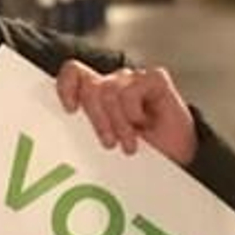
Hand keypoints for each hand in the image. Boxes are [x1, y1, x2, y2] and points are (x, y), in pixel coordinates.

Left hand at [56, 60, 195, 166]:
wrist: (177, 161)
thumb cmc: (139, 154)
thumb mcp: (103, 143)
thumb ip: (83, 129)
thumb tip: (57, 128)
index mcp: (96, 94)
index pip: (73, 73)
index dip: (66, 86)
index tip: (69, 110)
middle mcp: (114, 83)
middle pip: (91, 86)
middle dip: (98, 119)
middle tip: (109, 143)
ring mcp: (134, 79)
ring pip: (110, 90)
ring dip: (119, 122)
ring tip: (129, 143)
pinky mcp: (155, 79)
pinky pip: (133, 89)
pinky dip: (134, 110)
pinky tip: (143, 123)